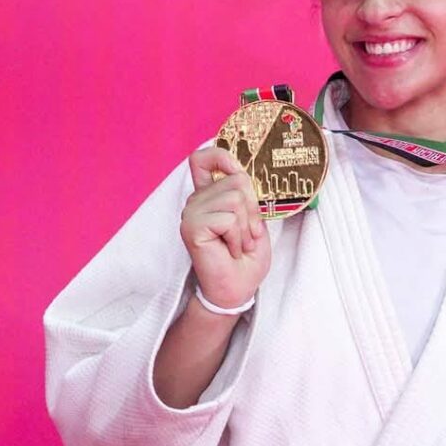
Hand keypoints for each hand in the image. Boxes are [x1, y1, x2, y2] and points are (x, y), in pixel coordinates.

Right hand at [181, 145, 270, 308]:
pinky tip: (230, 250)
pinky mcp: (192, 227)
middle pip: (237, 179)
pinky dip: (237, 237)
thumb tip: (247, 173)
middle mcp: (197, 201)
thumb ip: (246, 195)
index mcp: (210, 195)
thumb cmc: (245, 258)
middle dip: (253, 210)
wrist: (238, 289)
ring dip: (246, 227)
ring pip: (235, 198)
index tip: (240, 173)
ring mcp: (191, 213)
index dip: (222, 156)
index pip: (204, 158)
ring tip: (238, 244)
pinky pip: (228, 218)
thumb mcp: (254, 220)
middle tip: (248, 235)